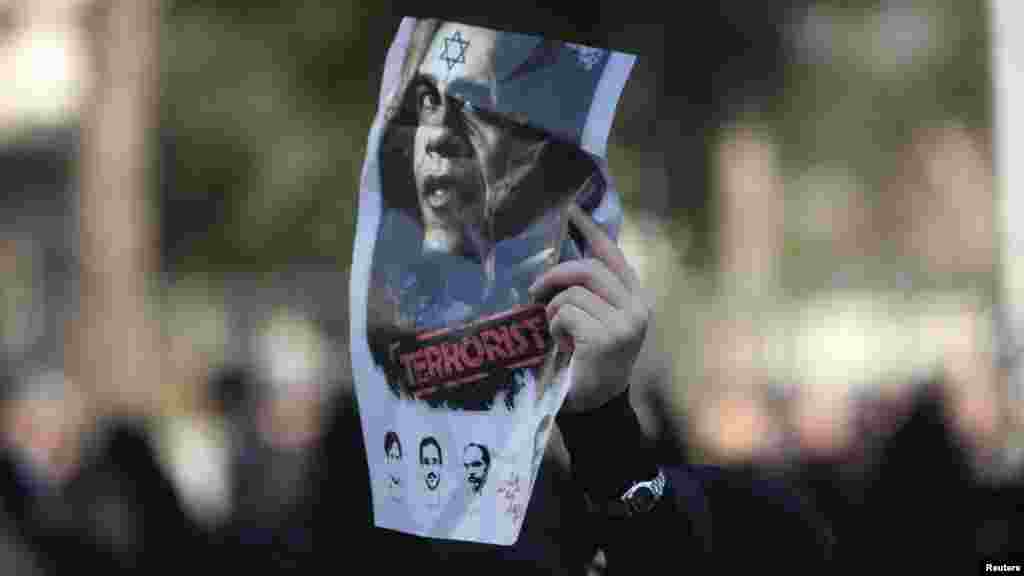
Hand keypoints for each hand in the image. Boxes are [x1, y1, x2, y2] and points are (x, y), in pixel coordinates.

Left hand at [528, 204, 650, 412]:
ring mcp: (625, 323)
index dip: (590, 231)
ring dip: (553, 313)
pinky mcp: (608, 338)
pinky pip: (565, 314)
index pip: (612, 255)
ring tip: (560, 335)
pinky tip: (564, 348)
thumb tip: (560, 256)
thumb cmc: (588, 362)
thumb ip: (586, 292)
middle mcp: (637, 308)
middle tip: (534, 292)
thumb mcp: (592, 320)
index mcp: (635, 298)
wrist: (595, 407)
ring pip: (572, 294)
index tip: (571, 211)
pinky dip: (555, 329)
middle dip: (555, 276)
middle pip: (587, 269)